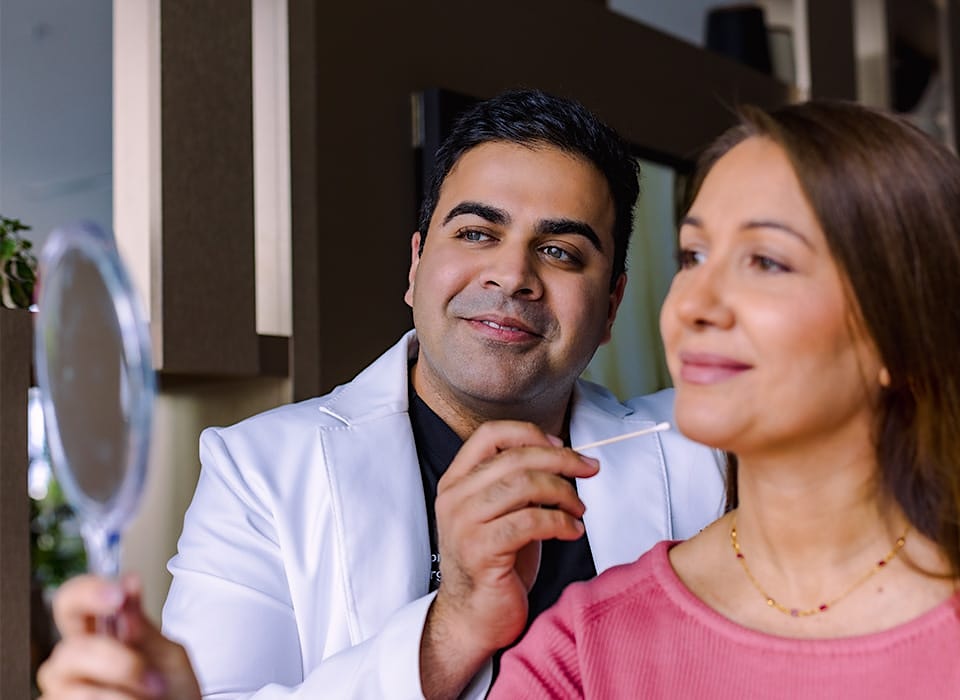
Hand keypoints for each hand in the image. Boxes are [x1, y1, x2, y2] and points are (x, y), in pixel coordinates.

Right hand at [37, 574, 200, 699]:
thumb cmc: (174, 693)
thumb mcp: (169, 656)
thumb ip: (145, 627)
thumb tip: (127, 582)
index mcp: (99, 636)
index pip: (71, 602)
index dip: (86, 592)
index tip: (118, 596)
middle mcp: (75, 662)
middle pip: (68, 649)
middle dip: (114, 660)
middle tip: (153, 677)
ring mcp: (65, 690)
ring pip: (66, 682)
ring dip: (119, 687)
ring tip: (152, 694)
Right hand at [420, 420, 598, 697]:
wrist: (473, 617)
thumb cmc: (494, 562)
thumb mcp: (500, 512)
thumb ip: (517, 481)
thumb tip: (562, 454)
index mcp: (456, 481)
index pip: (490, 434)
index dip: (530, 433)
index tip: (562, 445)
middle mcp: (455, 498)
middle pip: (515, 458)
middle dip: (562, 460)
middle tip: (590, 469)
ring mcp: (464, 524)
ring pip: (524, 485)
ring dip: (563, 493)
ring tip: (579, 509)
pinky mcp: (481, 551)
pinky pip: (531, 521)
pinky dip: (561, 521)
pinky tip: (573, 530)